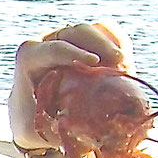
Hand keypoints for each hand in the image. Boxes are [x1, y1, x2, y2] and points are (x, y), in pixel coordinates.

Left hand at [7, 20, 131, 149]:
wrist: (34, 118)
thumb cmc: (34, 124)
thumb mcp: (38, 127)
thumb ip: (58, 126)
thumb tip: (88, 127)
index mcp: (30, 57)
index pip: (52, 48)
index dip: (73, 53)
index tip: (94, 62)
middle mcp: (48, 42)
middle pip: (77, 31)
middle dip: (100, 45)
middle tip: (120, 63)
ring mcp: (69, 39)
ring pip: (96, 29)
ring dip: (114, 46)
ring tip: (126, 69)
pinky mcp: (88, 42)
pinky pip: (108, 33)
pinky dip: (120, 45)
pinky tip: (127, 64)